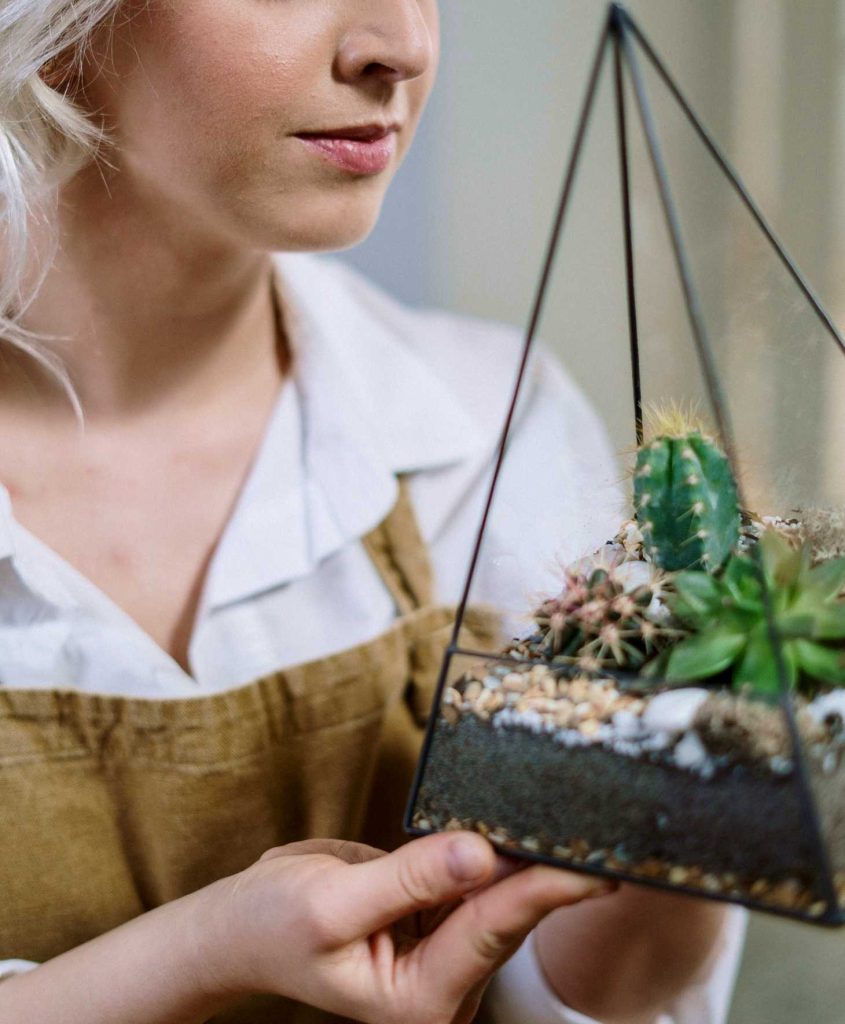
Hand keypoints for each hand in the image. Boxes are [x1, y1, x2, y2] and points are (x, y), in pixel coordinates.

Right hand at [208, 833, 616, 1023]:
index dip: (542, 891)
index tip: (593, 866)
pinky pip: (476, 884)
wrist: (241, 928)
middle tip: (603, 830)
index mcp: (418, 999)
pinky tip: (527, 825)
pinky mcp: (436, 921)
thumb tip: (480, 851)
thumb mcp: (331, 903)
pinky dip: (498, 854)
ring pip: (498, 899)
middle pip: (506, 917)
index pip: (490, 931)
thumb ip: (409, 879)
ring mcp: (442, 956)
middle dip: (549, 873)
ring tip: (581, 820)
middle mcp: (441, 987)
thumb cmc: (273, 925)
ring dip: (531, 860)